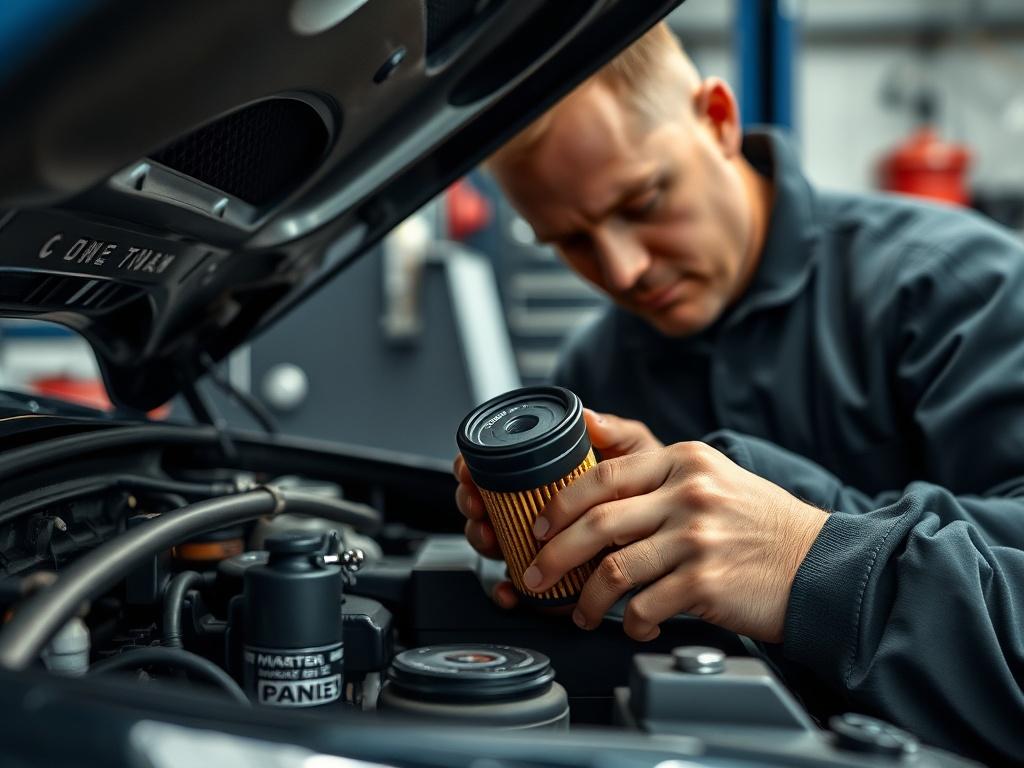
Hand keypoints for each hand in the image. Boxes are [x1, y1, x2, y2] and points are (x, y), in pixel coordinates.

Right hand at [453, 408, 662, 608]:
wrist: (675, 530)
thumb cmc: (652, 489)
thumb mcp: (637, 456)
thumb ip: (615, 434)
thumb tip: (588, 416)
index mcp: (546, 476)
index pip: (494, 467)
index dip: (472, 468)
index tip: (469, 471)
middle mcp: (535, 508)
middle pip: (483, 505)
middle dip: (471, 505)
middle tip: (478, 506)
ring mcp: (538, 543)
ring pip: (492, 543)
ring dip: (483, 542)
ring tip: (492, 538)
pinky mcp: (548, 578)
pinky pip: (517, 587)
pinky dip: (506, 589)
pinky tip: (509, 590)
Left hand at [521, 441, 827, 642]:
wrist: (817, 563)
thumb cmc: (756, 522)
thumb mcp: (708, 473)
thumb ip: (652, 463)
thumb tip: (589, 427)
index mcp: (683, 461)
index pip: (603, 476)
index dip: (559, 505)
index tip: (538, 528)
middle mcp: (688, 493)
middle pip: (597, 523)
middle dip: (554, 555)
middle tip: (536, 575)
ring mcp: (697, 538)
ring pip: (612, 571)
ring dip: (585, 600)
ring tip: (580, 612)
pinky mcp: (705, 582)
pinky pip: (642, 607)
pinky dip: (628, 623)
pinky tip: (632, 624)